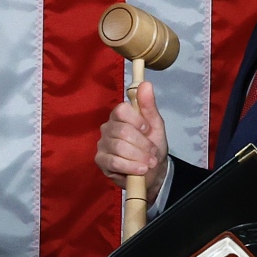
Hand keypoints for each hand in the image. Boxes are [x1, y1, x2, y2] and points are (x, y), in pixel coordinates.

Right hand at [95, 81, 168, 196]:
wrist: (152, 172)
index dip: (136, 120)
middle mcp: (108, 127)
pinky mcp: (100, 160)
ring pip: (119, 147)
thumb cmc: (152, 146)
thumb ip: (149, 105)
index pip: (121, 110)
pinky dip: (130, 166)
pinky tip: (140, 170)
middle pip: (122, 131)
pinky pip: (114, 161)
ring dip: (138, 157)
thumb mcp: (156, 125)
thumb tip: (146, 84)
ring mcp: (102, 144)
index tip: (146, 128)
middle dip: (142, 144)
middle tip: (153, 153)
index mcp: (120, 116)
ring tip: (149, 163)